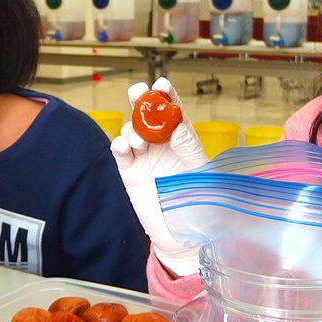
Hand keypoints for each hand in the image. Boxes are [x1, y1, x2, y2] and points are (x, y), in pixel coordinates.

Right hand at [111, 77, 206, 275]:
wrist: (185, 236)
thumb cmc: (202, 204)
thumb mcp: (201, 173)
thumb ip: (189, 148)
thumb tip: (177, 124)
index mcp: (183, 140)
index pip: (174, 112)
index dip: (167, 96)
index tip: (162, 84)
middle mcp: (162, 145)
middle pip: (147, 116)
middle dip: (140, 100)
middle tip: (137, 92)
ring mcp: (144, 159)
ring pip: (131, 132)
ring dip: (131, 128)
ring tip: (139, 141)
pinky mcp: (130, 175)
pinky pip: (120, 155)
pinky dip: (119, 146)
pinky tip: (124, 147)